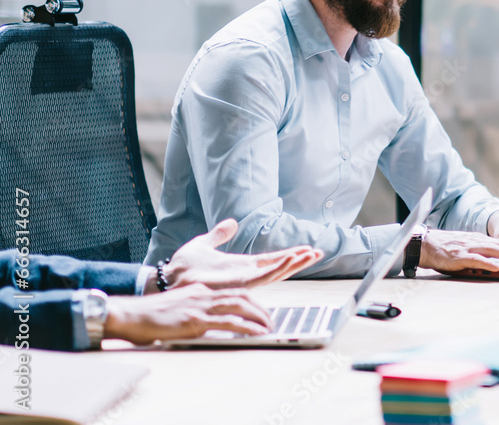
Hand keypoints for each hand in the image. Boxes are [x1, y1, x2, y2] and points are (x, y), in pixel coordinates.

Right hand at [105, 284, 271, 344]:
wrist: (129, 314)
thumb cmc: (149, 315)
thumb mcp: (178, 306)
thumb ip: (195, 310)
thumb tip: (206, 321)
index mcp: (200, 290)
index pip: (233, 291)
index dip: (251, 300)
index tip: (261, 311)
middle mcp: (203, 294)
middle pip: (241, 295)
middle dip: (260, 308)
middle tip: (270, 320)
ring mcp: (199, 306)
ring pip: (239, 305)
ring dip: (258, 316)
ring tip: (269, 327)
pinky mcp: (194, 319)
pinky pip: (227, 321)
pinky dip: (245, 326)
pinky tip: (256, 332)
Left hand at [157, 219, 323, 291]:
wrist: (170, 277)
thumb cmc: (184, 266)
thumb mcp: (205, 243)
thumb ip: (219, 234)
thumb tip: (231, 224)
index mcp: (242, 265)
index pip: (272, 259)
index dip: (290, 254)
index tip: (306, 248)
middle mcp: (247, 274)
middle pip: (280, 267)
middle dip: (300, 260)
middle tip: (318, 252)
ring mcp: (244, 280)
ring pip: (276, 272)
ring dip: (294, 263)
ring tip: (311, 254)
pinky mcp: (238, 283)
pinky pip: (263, 276)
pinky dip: (278, 268)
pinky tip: (291, 258)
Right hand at [417, 230, 498, 272]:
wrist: (426, 244)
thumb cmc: (446, 248)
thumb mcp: (466, 247)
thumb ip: (480, 252)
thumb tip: (496, 261)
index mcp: (479, 240)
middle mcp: (476, 241)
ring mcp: (468, 248)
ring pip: (492, 250)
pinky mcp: (460, 256)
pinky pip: (476, 260)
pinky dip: (487, 263)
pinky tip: (497, 267)